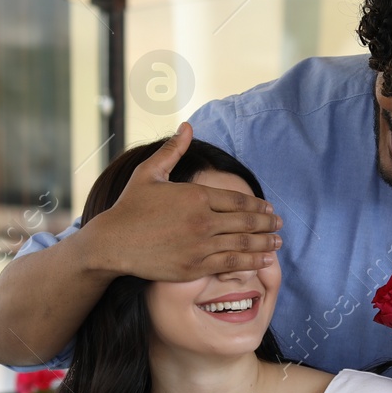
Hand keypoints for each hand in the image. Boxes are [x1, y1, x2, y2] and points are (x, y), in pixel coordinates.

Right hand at [82, 122, 282, 278]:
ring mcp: (199, 246)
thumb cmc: (130, 206)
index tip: (269, 208)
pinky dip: (251, 262)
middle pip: (246, 222)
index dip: (258, 205)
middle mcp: (202, 221)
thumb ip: (173, 150)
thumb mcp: (149, 173)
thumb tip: (187, 125)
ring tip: (278, 243)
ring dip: (265, 244)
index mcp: (195, 196)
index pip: (238, 200)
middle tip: (280, 224)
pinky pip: (230, 264)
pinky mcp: (194, 267)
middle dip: (267, 224)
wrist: (112, 242)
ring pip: (242, 244)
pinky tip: (263, 261)